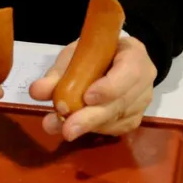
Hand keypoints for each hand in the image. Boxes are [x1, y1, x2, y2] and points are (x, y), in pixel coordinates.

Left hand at [29, 36, 155, 140]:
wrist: (113, 59)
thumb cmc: (95, 53)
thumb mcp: (76, 54)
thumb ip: (58, 73)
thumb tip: (37, 92)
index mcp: (134, 54)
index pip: (129, 72)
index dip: (109, 87)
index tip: (87, 97)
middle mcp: (145, 80)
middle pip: (121, 103)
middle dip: (92, 117)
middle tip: (67, 129)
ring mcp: (142, 102)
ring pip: (117, 120)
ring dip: (88, 126)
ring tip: (62, 128)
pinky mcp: (133, 119)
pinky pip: (114, 129)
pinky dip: (95, 130)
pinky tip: (78, 128)